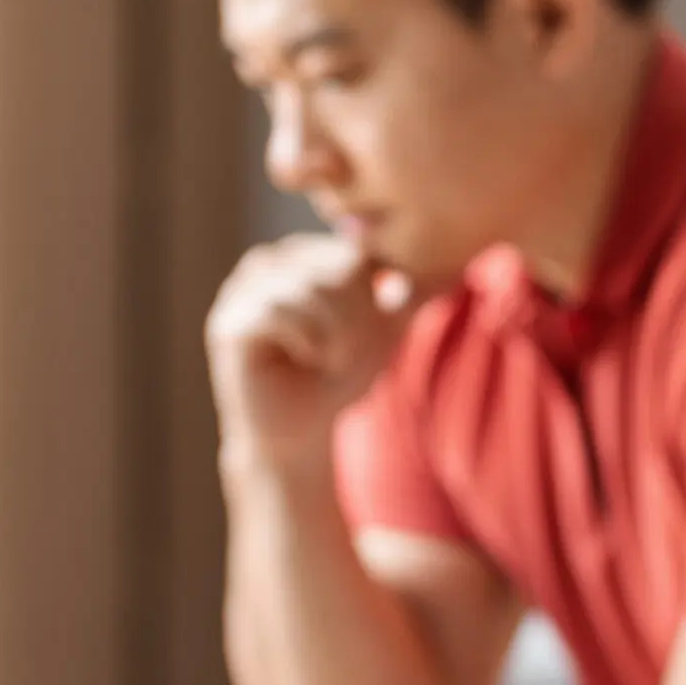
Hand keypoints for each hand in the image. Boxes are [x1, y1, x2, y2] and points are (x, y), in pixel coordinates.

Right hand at [206, 234, 419, 474]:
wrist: (301, 430)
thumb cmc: (338, 376)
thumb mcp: (385, 329)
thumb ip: (413, 295)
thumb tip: (456, 266)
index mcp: (303, 254)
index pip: (356, 254)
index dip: (372, 302)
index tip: (360, 337)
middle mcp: (267, 262)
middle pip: (336, 270)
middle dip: (355, 321)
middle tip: (341, 354)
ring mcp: (241, 289)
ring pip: (312, 290)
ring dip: (335, 336)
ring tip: (326, 359)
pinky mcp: (229, 321)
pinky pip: (282, 312)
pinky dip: (309, 343)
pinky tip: (305, 361)